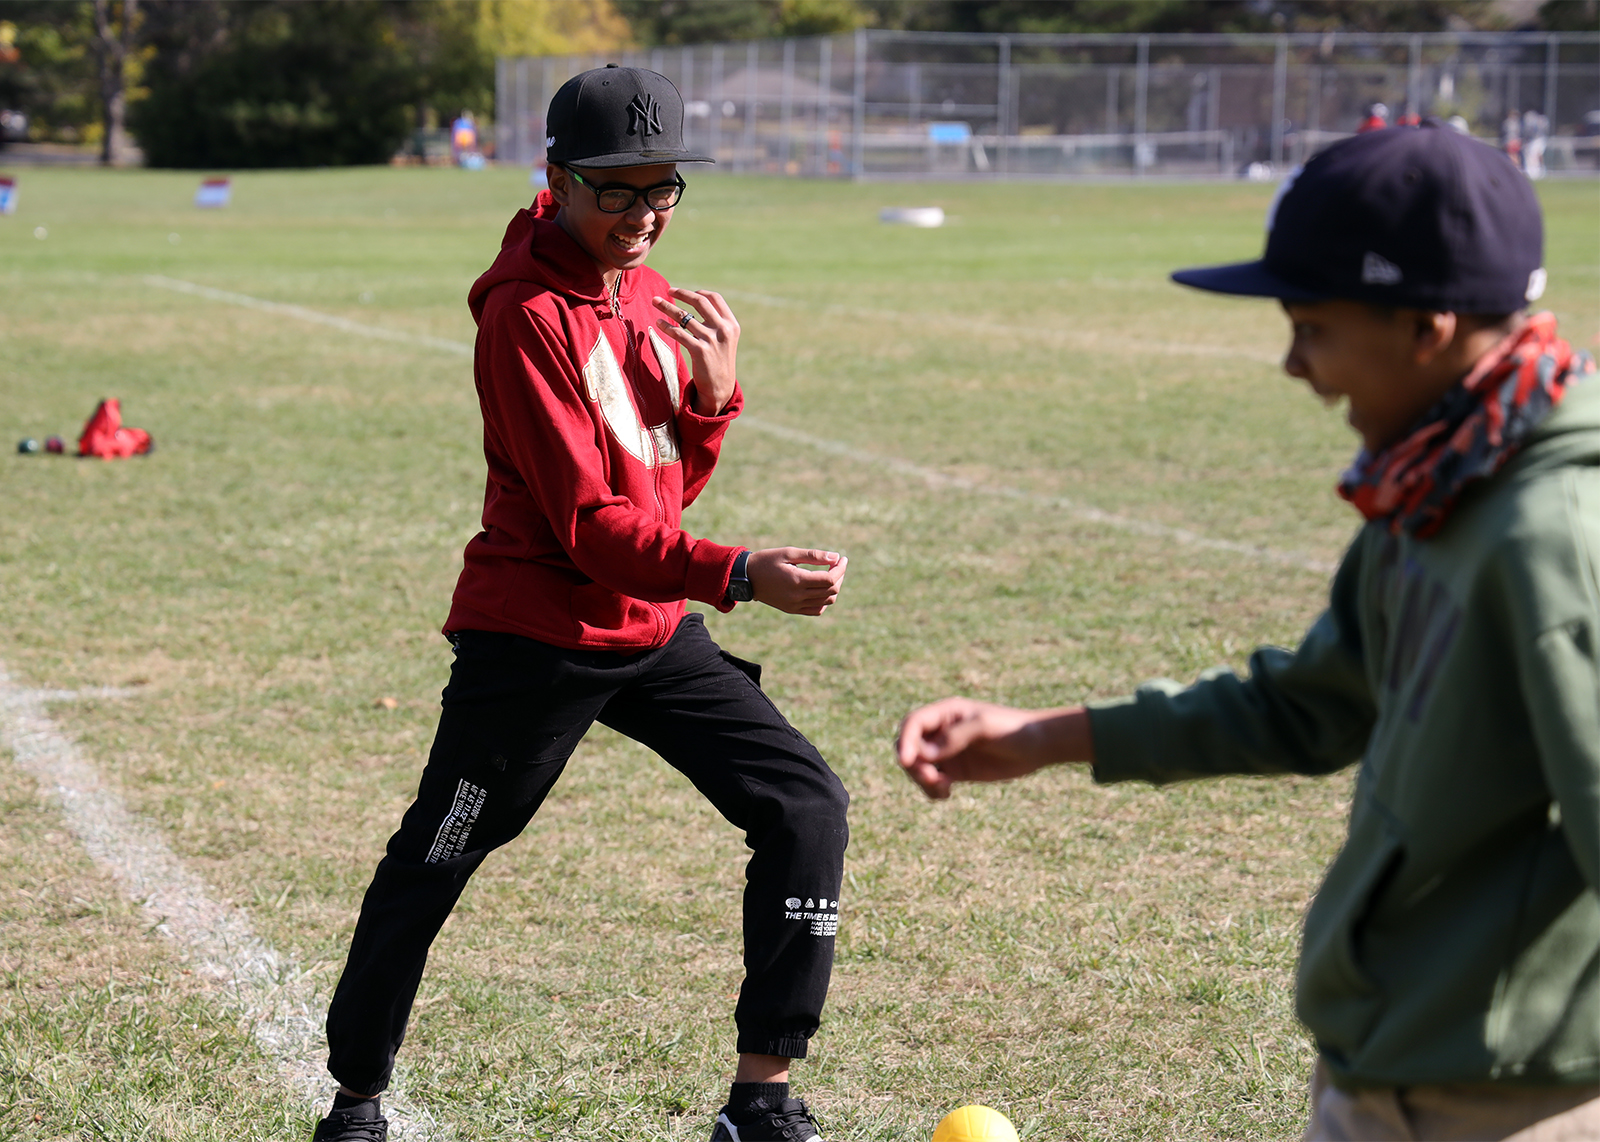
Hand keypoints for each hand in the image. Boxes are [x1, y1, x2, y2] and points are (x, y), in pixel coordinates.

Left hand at [653, 287, 738, 415]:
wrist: (720, 387)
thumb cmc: (718, 360)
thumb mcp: (725, 339)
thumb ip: (715, 321)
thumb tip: (696, 301)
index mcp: (731, 323)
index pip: (714, 298)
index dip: (697, 292)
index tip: (682, 292)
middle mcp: (723, 329)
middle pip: (699, 302)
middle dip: (681, 293)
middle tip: (667, 290)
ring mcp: (711, 340)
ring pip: (684, 316)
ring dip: (667, 307)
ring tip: (655, 302)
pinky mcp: (700, 351)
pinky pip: (679, 333)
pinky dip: (666, 326)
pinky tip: (658, 323)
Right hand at [747, 548, 845, 615]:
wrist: (746, 577)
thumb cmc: (767, 560)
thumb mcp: (789, 553)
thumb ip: (813, 556)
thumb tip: (836, 557)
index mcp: (797, 580)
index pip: (829, 579)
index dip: (840, 569)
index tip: (842, 558)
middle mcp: (797, 596)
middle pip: (831, 591)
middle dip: (839, 576)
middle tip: (837, 564)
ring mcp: (795, 605)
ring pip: (826, 602)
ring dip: (833, 588)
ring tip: (830, 574)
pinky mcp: (792, 610)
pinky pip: (816, 610)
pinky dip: (824, 600)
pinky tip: (821, 588)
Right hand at [895, 699, 1090, 799]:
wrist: (1038, 746)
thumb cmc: (1014, 729)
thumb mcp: (986, 727)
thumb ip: (956, 736)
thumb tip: (925, 752)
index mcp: (946, 713)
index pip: (913, 724)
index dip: (905, 741)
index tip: (907, 761)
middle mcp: (941, 731)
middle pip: (910, 747)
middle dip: (914, 765)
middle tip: (933, 779)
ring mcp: (947, 752)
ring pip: (918, 767)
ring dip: (922, 780)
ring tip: (943, 789)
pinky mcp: (955, 770)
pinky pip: (932, 782)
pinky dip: (932, 790)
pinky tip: (947, 794)